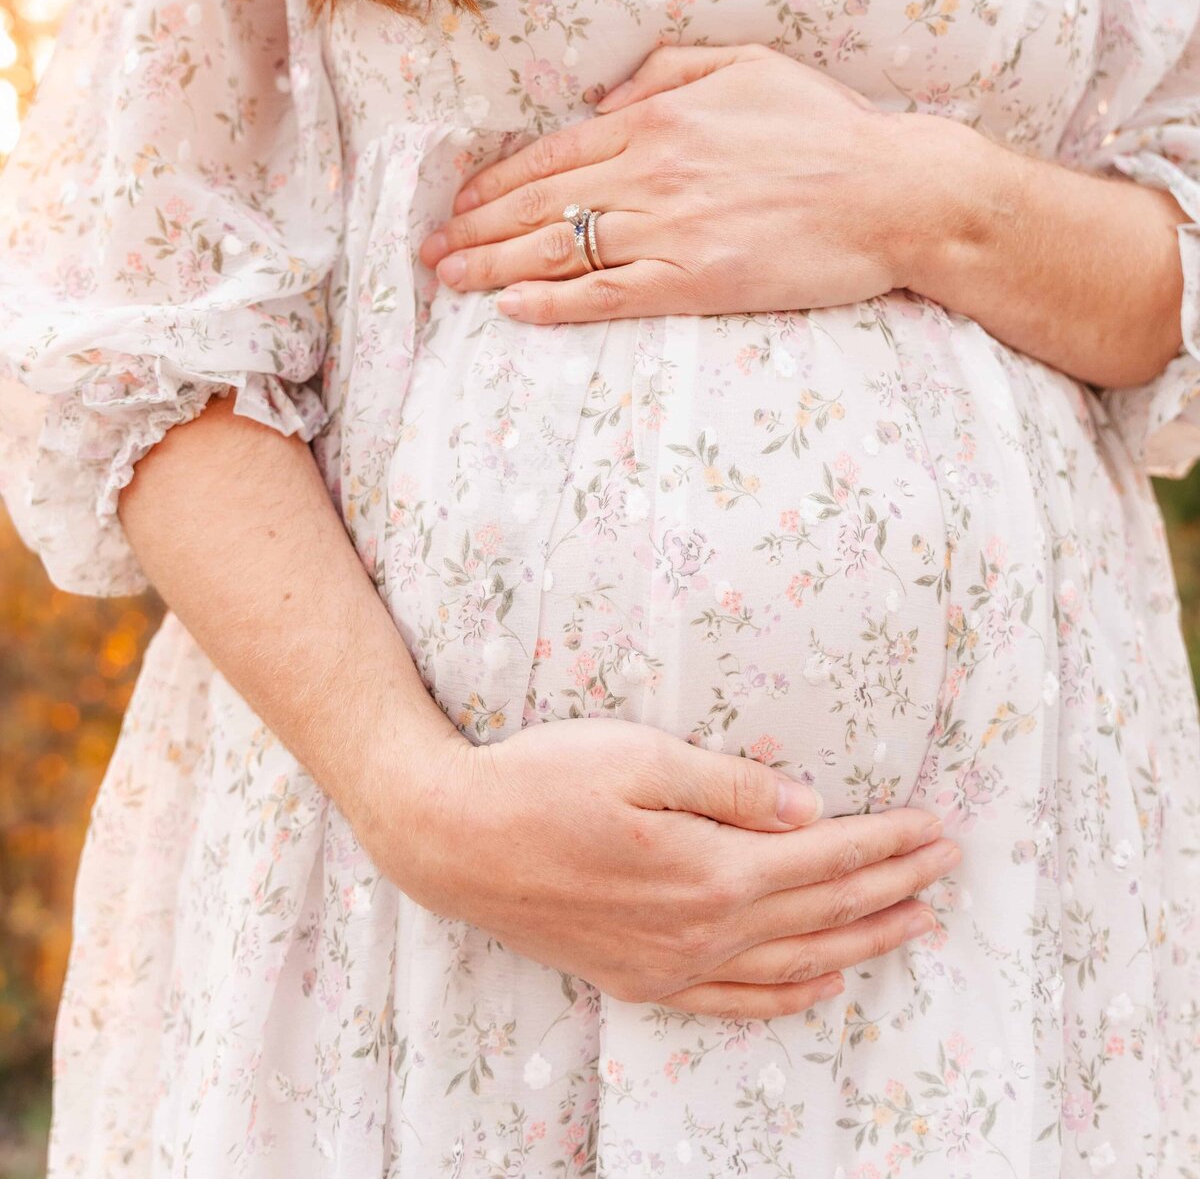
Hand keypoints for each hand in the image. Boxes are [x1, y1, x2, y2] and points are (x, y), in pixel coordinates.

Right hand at [381, 718, 959, 1020]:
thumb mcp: (637, 757)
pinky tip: (822, 986)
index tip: (937, 828)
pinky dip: (792, 998)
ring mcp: (670, 966)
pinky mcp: (639, 980)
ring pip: (793, 966)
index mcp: (708, 870)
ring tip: (914, 926)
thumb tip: (812, 810)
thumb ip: (731, 786)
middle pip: (822, 914)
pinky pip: (737, 1004)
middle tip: (949, 869)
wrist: (452, 841)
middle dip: (893, 889)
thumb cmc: (541, 781)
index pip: (823, 860)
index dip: (886, 844)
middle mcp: (700, 932)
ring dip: (861, 945)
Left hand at [419, 43, 951, 322]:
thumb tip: (604, 95)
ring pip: (560, 249)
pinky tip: (512, 309)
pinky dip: (554, 303)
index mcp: (657, 118)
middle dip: (475, 228)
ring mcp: (671, 228)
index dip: (496, 182)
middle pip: (540, 203)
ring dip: (494, 266)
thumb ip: (668, 70)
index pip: (553, 152)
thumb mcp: (747, 64)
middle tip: (430, 250)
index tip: (459, 202)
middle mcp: (651, 171)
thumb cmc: (828, 126)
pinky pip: (608, 294)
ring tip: (450, 280)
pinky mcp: (697, 281)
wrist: (894, 191)